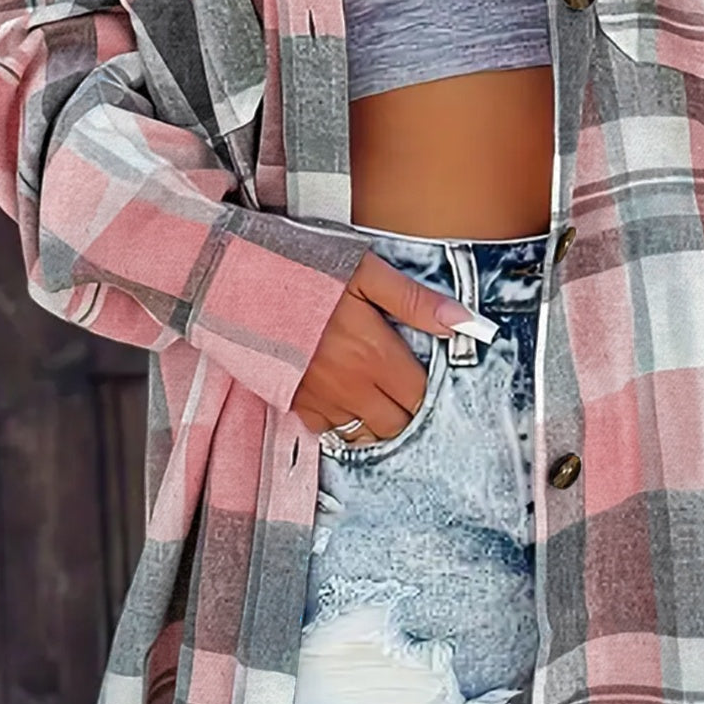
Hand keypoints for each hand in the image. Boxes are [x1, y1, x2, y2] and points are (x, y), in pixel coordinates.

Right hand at [292, 250, 493, 443]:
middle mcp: (350, 385)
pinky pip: (326, 429)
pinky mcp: (291, 401)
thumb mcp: (366, 273)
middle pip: (395, 424)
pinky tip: (339, 393)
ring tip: (372, 391)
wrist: (241, 281)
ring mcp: (319, 398)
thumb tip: (463, 322)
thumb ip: (416, 302)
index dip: (424, 386)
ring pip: (362, 433)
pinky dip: (338, 419)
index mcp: (374, 354)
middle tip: (398, 382)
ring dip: (373, 418)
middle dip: (404, 409)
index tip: (418, 369)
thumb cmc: (304, 270)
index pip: (419, 395)